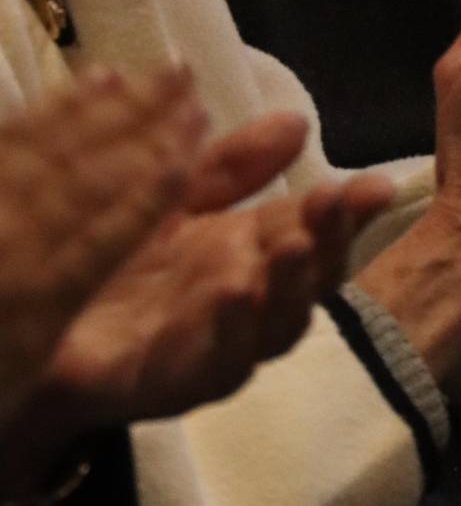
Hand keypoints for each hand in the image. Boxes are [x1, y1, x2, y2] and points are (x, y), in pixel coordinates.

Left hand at [0, 112, 392, 495]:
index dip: (347, 210)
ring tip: (289, 247)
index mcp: (253, 252)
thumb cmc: (114, 257)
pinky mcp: (171, 384)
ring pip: (272, 329)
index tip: (375, 185)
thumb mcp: (172, 196)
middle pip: (308, 281)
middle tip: (330, 203)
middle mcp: (248, 302)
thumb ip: (232, 166)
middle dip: (326, 243)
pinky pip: (212, 366)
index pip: (315, 230)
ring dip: (286, 288)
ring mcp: (216, 347)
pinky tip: (231, 293)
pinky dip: (228, 332)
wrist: (40, 320)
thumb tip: (296, 121)